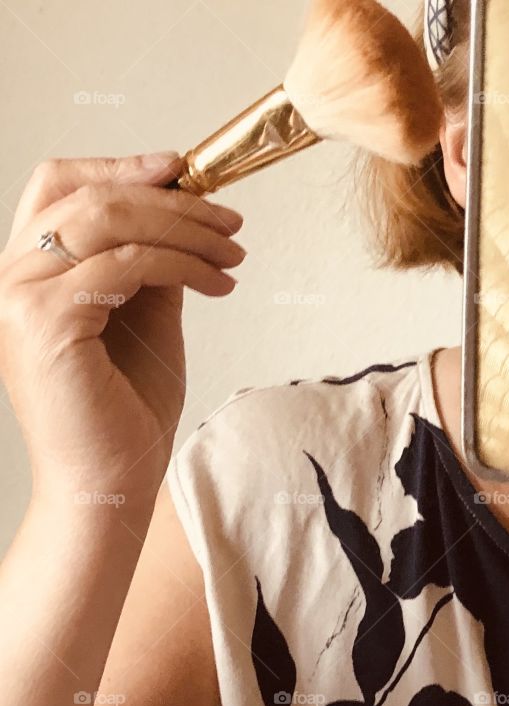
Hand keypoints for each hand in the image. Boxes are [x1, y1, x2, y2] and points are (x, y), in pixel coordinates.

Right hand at [0, 152, 245, 508]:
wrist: (108, 484)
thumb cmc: (124, 415)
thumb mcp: (144, 322)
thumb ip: (149, 269)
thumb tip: (183, 223)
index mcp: (30, 272)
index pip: (60, 186)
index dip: (121, 166)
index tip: (183, 170)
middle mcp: (14, 277)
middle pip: (89, 194)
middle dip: (172, 199)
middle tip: (230, 221)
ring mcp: (22, 297)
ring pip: (109, 221)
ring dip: (186, 230)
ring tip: (234, 255)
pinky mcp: (47, 322)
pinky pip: (126, 265)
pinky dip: (182, 264)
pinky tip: (218, 284)